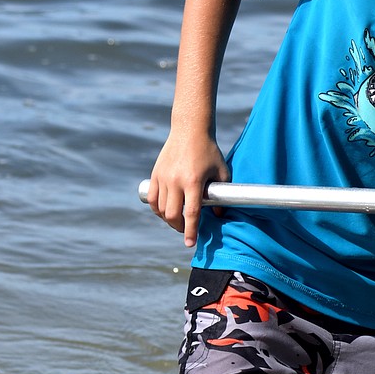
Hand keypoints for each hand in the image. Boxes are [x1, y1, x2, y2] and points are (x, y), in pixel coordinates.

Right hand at [146, 133, 230, 247]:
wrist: (190, 130)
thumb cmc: (209, 151)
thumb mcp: (222, 171)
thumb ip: (222, 194)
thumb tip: (218, 215)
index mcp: (193, 181)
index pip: (191, 213)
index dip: (191, 231)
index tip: (190, 243)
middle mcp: (175, 180)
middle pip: (172, 214)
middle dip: (179, 227)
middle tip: (186, 230)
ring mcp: (163, 177)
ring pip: (159, 208)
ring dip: (168, 219)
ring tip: (177, 220)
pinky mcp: (155, 174)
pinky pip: (152, 198)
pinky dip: (157, 209)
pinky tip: (164, 211)